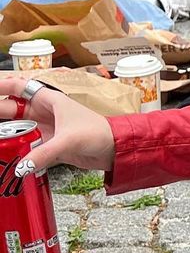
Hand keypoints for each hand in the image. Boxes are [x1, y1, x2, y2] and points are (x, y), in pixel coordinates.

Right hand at [0, 77, 114, 174]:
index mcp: (51, 100)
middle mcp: (47, 112)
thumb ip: (43, 154)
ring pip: (17, 127)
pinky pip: (26, 145)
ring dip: (4, 132)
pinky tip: (7, 155)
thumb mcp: (69, 140)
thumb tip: (21, 167)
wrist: (116, 149)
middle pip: (13, 108)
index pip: (20, 87)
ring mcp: (47, 129)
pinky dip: (15, 149)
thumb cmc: (99, 134)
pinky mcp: (50, 145)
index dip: (1, 86)